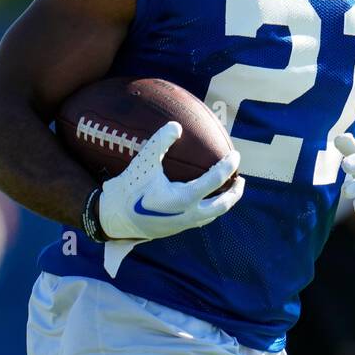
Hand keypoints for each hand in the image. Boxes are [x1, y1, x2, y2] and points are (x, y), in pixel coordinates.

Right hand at [99, 121, 242, 241]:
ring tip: (229, 190)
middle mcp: (188, 214)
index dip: (228, 166)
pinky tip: (206, 200)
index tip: (236, 155)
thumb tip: (177, 126)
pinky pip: (200, 219)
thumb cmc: (129, 189)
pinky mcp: (176, 229)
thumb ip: (160, 142)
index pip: (215, 181)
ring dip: (224, 202)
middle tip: (241, 179)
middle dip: (235, 192)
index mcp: (184, 198)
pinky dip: (210, 208)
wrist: (113, 219)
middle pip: (223, 205)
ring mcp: (183, 224)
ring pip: (213, 215)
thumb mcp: (143, 162)